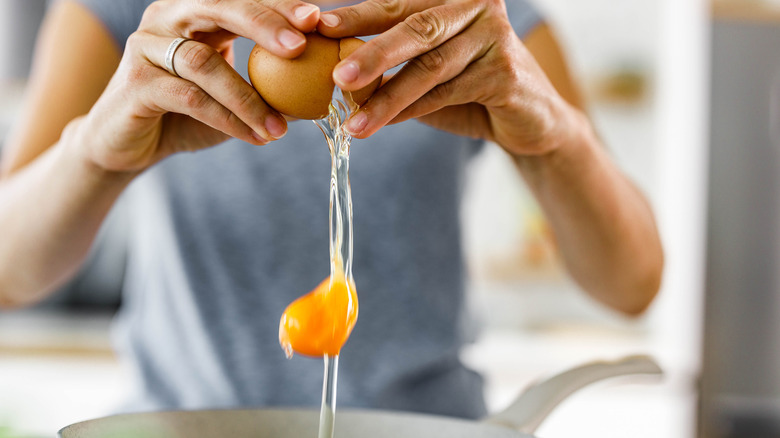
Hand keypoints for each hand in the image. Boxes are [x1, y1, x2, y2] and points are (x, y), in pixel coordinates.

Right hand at [80, 0, 321, 172]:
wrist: (126, 145)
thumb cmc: (184, 116)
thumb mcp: (232, 98)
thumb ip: (268, 88)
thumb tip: (321, 92)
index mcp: (194, 11)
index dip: (278, 5)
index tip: (318, 18)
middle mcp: (168, 17)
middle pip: (219, 7)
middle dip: (264, 23)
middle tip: (301, 46)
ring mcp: (147, 46)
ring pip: (204, 63)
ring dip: (249, 98)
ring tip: (280, 129)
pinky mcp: (136, 82)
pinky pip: (189, 97)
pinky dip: (227, 118)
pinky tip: (255, 137)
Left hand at [318, 0, 578, 156]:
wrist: (528, 120)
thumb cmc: (468, 87)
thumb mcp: (426, 68)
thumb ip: (391, 63)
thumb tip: (334, 69)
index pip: (397, 4)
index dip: (357, 16)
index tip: (319, 28)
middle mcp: (477, 5)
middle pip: (416, 28)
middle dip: (372, 53)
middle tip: (337, 76)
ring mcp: (495, 36)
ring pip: (430, 67)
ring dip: (387, 97)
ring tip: (354, 122)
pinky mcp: (506, 72)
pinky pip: (448, 93)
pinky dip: (413, 111)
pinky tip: (384, 124)